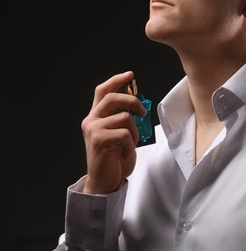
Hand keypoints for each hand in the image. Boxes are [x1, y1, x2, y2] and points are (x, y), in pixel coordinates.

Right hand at [81, 71, 145, 193]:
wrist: (105, 181)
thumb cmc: (114, 159)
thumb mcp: (120, 135)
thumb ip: (123, 120)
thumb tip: (138, 107)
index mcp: (96, 117)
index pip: (103, 91)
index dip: (116, 80)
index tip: (130, 74)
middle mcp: (91, 120)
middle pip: (113, 98)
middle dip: (133, 101)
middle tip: (143, 113)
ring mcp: (93, 129)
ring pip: (124, 118)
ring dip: (135, 133)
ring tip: (130, 145)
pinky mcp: (98, 140)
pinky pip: (125, 134)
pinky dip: (130, 145)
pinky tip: (124, 153)